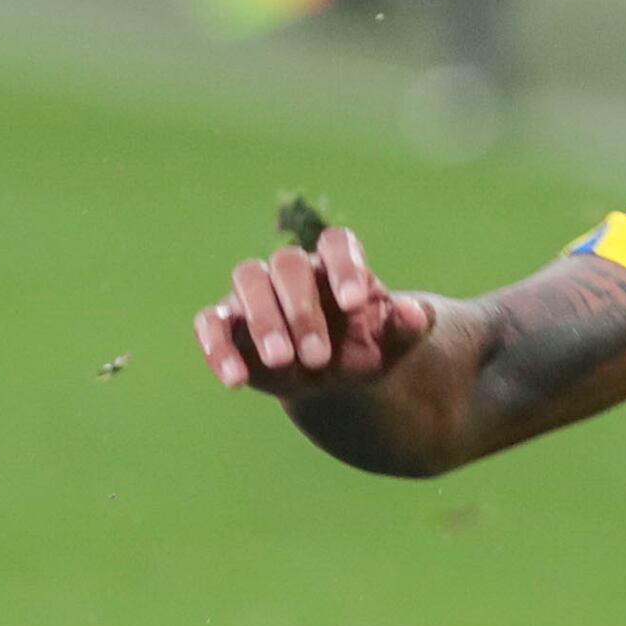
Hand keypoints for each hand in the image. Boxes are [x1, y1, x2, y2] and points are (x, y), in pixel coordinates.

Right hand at [194, 225, 434, 393]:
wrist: (334, 380)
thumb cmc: (365, 350)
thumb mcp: (393, 345)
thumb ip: (408, 327)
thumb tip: (415, 312)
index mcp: (337, 265)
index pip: (336, 243)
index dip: (345, 268)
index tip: (356, 305)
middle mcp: (293, 271)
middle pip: (287, 264)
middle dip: (301, 310)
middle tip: (318, 358)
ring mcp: (256, 294)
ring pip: (247, 280)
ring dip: (263, 322)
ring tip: (282, 363)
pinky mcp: (228, 325)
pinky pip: (211, 322)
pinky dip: (217, 347)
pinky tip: (236, 381)